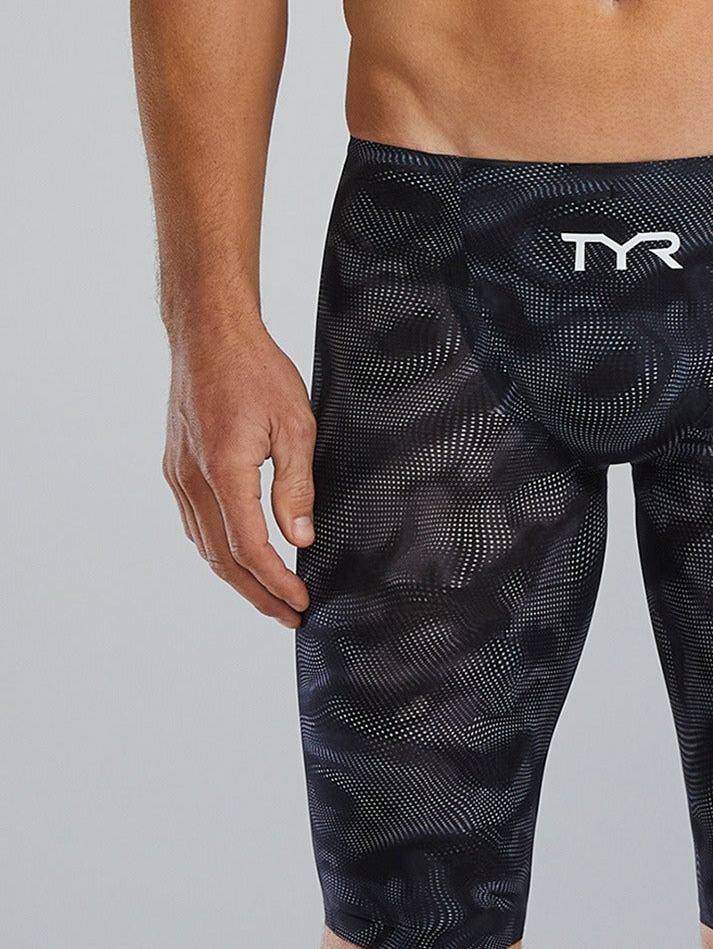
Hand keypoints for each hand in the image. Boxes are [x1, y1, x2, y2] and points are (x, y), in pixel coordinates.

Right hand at [162, 315, 316, 627]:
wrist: (209, 333)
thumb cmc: (257, 370)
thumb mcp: (296, 425)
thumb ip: (296, 485)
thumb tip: (300, 536)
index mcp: (225, 470)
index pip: (249, 547)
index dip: (276, 581)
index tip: (300, 601)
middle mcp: (193, 478)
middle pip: (221, 558)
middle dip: (256, 594)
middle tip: (288, 615)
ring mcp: (178, 474)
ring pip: (203, 544)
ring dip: (236, 576)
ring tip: (269, 596)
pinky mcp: (175, 467)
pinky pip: (194, 523)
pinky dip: (217, 549)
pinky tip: (239, 556)